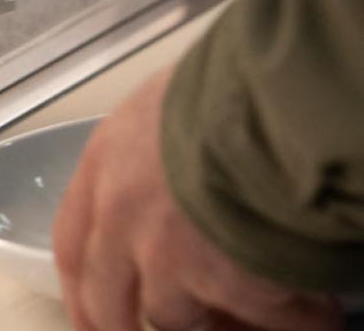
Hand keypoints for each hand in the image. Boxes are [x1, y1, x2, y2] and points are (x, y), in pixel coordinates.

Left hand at [52, 69, 343, 329]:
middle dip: (124, 325)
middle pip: (106, 299)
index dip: (79, 289)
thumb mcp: (170, 106)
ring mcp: (164, 255)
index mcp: (104, 164)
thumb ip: (157, 154)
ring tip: (256, 311)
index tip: (90, 317)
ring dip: (218, 320)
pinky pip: (260, 318)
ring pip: (175, 317)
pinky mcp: (221, 282)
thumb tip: (180, 179)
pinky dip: (294, 318)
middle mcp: (120, 215)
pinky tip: (316, 310)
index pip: (71, 243)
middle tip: (164, 327)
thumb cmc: (232, 82)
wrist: (275, 98)